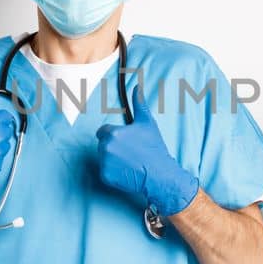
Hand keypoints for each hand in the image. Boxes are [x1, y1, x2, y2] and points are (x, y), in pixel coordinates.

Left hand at [95, 87, 198, 215]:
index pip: (103, 132)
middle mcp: (105, 147)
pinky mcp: (105, 176)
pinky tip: (127, 172)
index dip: (115, 136)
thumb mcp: (147, 123)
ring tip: (129, 162)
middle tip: (130, 153)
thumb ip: (139, 104)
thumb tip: (137, 87)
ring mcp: (104, 163)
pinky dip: (113, 173)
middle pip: (102, 145)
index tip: (126, 142)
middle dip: (113, 147)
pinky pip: (105, 172)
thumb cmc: (154, 148)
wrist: (159, 175)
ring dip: (112, 160)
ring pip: (103, 158)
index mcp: (113, 133)